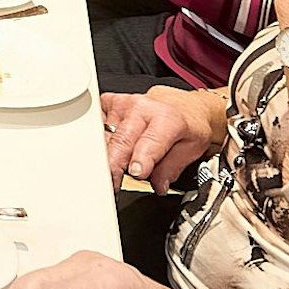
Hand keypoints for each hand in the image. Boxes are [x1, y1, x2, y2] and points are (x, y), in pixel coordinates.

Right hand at [102, 89, 220, 192]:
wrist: (183, 105)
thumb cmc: (187, 125)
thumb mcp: (192, 148)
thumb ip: (172, 168)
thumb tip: (157, 185)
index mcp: (167, 119)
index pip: (150, 141)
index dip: (142, 159)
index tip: (136, 174)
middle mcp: (142, 108)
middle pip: (121, 141)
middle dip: (114, 166)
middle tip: (113, 185)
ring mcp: (123, 105)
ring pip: (105, 136)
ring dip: (106, 156)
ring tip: (112, 170)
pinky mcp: (109, 103)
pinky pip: (95, 124)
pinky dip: (97, 140)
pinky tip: (105, 149)